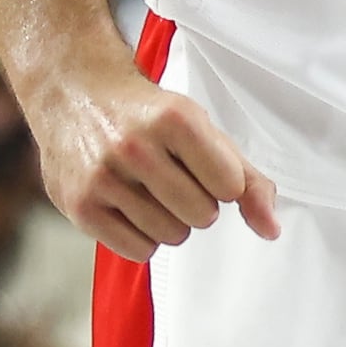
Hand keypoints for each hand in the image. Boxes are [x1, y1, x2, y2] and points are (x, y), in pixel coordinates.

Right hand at [26, 58, 281, 262]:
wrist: (74, 95)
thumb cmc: (147, 116)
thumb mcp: (204, 132)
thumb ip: (248, 179)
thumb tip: (270, 229)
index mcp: (175, 118)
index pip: (230, 186)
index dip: (222, 182)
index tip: (203, 165)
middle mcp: (135, 147)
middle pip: (202, 216)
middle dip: (197, 203)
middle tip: (172, 177)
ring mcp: (103, 177)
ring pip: (171, 236)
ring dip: (169, 221)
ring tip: (148, 189)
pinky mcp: (80, 206)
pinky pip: (138, 251)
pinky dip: (142, 237)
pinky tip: (128, 206)